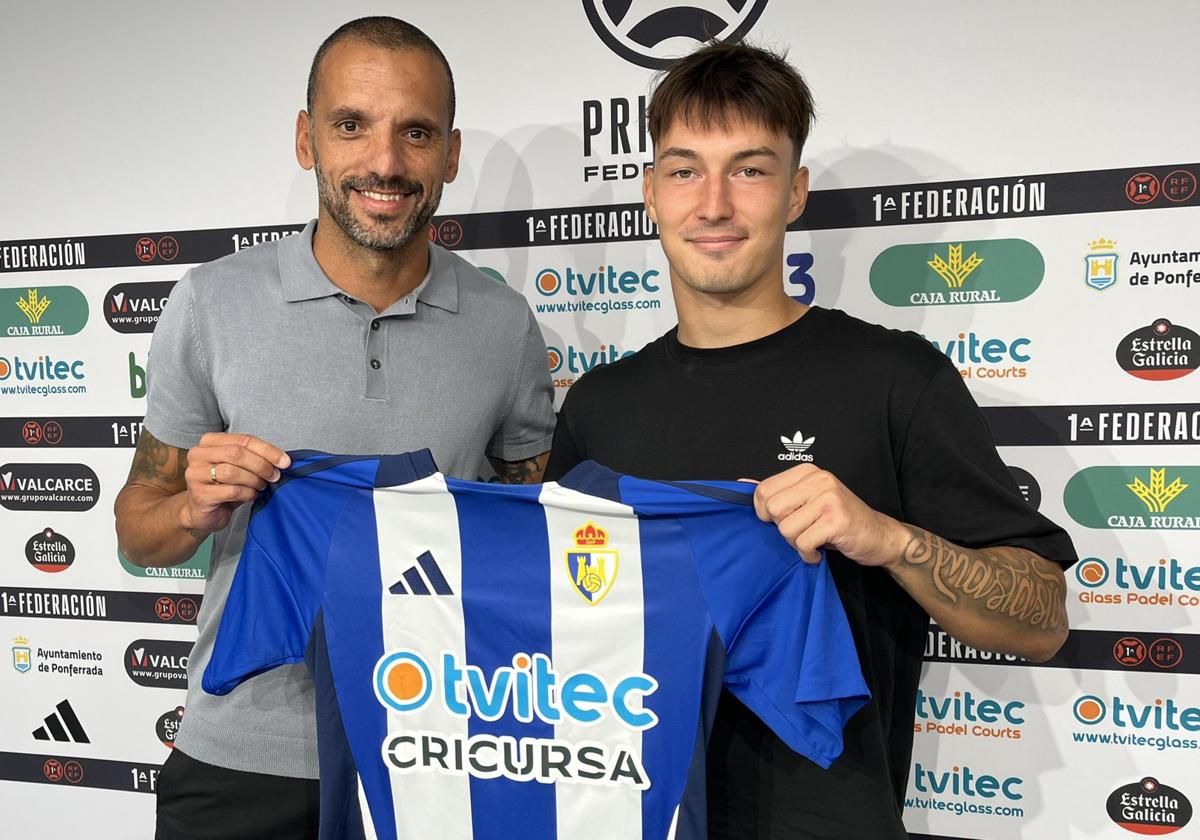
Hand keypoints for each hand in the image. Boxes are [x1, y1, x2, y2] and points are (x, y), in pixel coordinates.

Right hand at [181, 432, 289, 534]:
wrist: (203, 512)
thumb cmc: (224, 486)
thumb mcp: (240, 467)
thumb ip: (256, 458)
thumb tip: (283, 460)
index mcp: (209, 442)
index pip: (243, 440)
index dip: (267, 450)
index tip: (285, 461)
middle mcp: (198, 454)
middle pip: (237, 453)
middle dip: (261, 465)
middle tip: (274, 476)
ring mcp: (195, 474)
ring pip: (232, 472)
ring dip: (254, 480)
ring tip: (260, 486)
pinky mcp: (199, 494)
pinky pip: (231, 491)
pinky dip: (247, 493)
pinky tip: (251, 495)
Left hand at [752, 464, 907, 565]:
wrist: (879, 535)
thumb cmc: (837, 520)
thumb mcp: (807, 500)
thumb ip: (777, 492)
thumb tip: (741, 484)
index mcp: (808, 471)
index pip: (763, 490)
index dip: (765, 513)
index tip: (781, 520)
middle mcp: (819, 479)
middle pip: (773, 509)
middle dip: (783, 528)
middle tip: (802, 531)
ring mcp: (829, 498)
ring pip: (786, 529)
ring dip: (796, 543)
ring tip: (813, 541)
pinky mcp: (836, 519)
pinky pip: (803, 543)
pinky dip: (808, 555)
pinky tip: (819, 552)